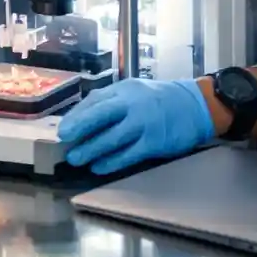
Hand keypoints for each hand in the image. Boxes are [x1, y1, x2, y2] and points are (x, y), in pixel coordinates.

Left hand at [57, 78, 214, 174]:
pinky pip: (129, 154)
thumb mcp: (132, 92)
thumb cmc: (157, 100)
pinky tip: (99, 167)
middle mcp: (132, 104)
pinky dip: (112, 162)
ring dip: (91, 150)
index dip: (77, 116)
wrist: (195, 106)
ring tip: (76, 159)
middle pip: (100, 115)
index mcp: (124, 90)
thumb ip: (110, 102)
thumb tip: (80, 119)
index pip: (95, 101)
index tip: (62, 129)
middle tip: (63, 140)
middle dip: (80, 128)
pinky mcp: (154, 142)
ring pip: (112, 138)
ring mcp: (144, 124)